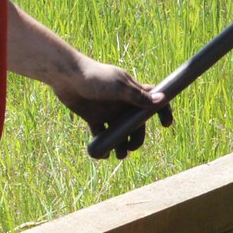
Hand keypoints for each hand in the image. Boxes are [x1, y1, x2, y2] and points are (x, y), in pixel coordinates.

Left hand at [53, 58, 171, 156]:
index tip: (165, 125)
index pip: (152, 100)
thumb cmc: (95, 77)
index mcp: (132, 92)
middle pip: (135, 124)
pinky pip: (101, 135)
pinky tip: (103, 153)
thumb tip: (161, 100)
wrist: (67, 77)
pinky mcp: (94, 118)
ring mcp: (108, 111)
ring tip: (119, 155)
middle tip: (131, 148)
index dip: (162, 111)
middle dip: (136, 138)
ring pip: (119, 132)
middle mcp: (122, 103)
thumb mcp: (118, 87)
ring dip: (121, 145)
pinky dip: (103, 145)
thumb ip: (138, 96)